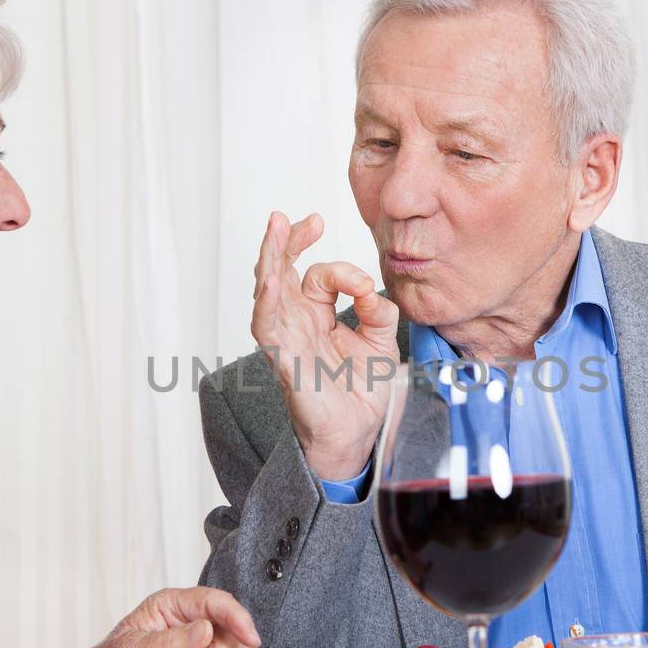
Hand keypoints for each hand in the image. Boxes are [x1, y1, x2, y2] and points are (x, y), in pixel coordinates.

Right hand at [251, 211, 399, 480]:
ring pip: (266, 291)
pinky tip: (272, 279)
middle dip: (285, 241)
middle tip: (289, 216)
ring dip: (269, 259)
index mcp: (315, 313)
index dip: (340, 270)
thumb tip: (368, 289)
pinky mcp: (283, 358)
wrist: (358, 432)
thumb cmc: (361, 388)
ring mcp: (286, 338)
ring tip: (275, 229)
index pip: (317, 275)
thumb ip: (379, 309)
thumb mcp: (381, 338)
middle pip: (280, 271)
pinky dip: (267, 301)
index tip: (366, 285)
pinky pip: (266, 326)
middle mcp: (295, 321)